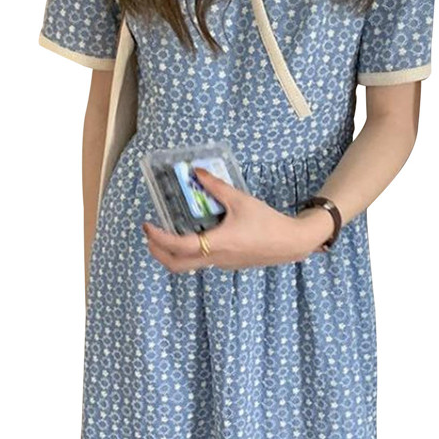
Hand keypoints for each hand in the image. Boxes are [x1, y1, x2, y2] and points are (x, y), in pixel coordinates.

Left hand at [141, 167, 334, 272]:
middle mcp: (216, 258)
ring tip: (167, 233)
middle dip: (158, 252)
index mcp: (217, 244)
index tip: (148, 225)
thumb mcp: (241, 200)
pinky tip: (195, 233)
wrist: (291, 243)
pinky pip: (202, 260)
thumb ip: (216, 186)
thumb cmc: (267, 222)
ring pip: (188, 265)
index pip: (178, 247)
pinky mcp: (229, 263)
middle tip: (150, 235)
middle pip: (176, 266)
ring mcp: (222, 263)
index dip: (159, 238)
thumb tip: (196, 172)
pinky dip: (190, 251)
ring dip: (173, 253)